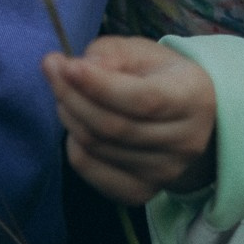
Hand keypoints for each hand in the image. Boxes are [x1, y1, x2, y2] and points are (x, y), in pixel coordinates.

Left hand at [43, 36, 216, 206]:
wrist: (188, 120)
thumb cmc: (160, 77)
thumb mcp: (143, 51)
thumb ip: (111, 52)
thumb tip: (79, 68)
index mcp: (192, 98)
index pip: (144, 100)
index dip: (100, 85)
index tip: (68, 65)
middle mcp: (185, 142)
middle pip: (115, 127)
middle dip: (73, 95)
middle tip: (52, 68)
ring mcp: (164, 173)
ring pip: (99, 148)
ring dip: (70, 115)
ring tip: (64, 90)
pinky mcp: (141, 192)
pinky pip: (92, 171)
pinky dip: (74, 145)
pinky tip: (76, 122)